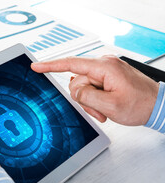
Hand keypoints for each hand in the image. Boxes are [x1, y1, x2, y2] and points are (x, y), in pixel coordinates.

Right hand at [31, 56, 158, 125]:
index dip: (50, 66)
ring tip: (105, 111)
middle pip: (77, 82)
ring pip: (83, 88)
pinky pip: (91, 88)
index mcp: (105, 67)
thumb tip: (73, 89)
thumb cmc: (140, 104)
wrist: (157, 106)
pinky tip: (105, 107)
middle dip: (84, 100)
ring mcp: (105, 71)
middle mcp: (104, 65)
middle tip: (99, 111)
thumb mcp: (109, 105)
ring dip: (90, 103)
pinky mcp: (107, 77)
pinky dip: (95, 100)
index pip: (71, 64)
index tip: (36, 66)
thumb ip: (86, 96)